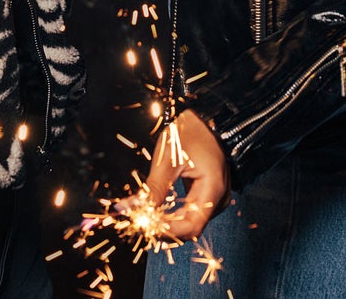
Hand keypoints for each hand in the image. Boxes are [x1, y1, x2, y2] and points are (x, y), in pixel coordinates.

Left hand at [142, 110, 230, 241]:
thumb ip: (152, 190)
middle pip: (190, 226)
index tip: (145, 225)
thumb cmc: (190, 132)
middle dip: (165, 227)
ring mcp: (214, 196)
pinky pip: (191, 210)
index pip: (191, 226)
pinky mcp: (207, 192)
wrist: (206, 115)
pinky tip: (159, 209)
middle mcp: (218, 198)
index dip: (168, 230)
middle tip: (141, 221)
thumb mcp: (168, 159)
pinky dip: (174, 212)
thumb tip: (127, 209)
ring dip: (169, 221)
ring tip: (147, 215)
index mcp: (213, 189)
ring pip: (189, 220)